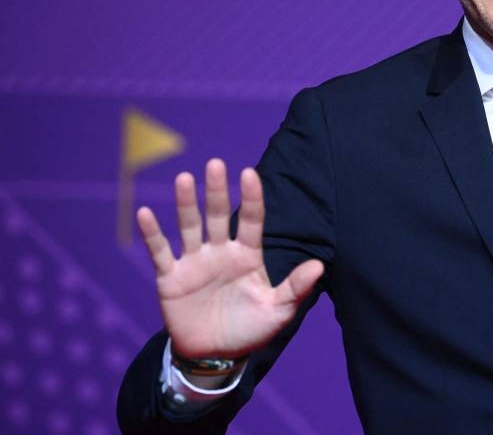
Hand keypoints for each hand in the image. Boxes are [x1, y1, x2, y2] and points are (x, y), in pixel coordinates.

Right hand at [137, 159, 324, 359]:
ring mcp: (194, 263)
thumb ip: (295, 288)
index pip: (251, 220)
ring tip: (185, 179)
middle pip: (217, 216)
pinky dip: (152, 233)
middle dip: (216, 191)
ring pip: (189, 227)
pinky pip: (160, 252)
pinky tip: (144, 213)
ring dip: (186, 204)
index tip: (249, 173)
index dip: (251, 198)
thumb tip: (319, 266)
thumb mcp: (277, 311)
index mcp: (247, 255)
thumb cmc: (250, 329)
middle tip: (215, 163)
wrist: (215, 356)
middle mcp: (221, 252)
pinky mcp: (171, 278)